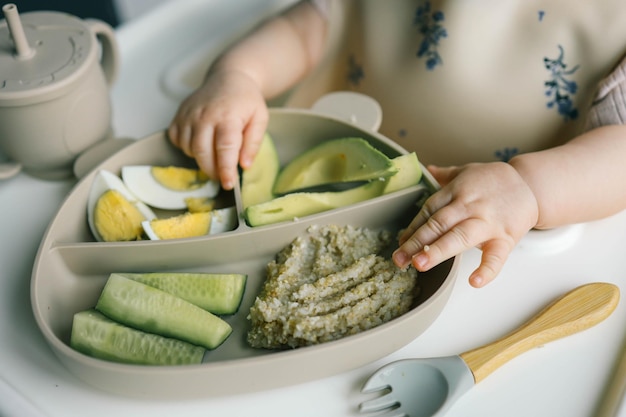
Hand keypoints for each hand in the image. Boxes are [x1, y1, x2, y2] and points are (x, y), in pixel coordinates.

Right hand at [168, 70, 268, 189]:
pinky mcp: (178, 115)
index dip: (225, 169)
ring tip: (215, 154)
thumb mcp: (260, 118)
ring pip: (188, 148)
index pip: (225, 148)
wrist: (228, 77)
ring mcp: (188, 114)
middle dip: (212, 171)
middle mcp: (205, 115)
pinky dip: (187, 148)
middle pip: (202, 152)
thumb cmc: (246, 100)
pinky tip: (201, 143)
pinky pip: (177, 140)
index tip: (229, 184)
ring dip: (201, 159)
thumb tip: (244, 165)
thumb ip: (254, 143)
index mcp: (228, 116)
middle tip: (222, 176)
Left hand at [392, 162, 538, 287]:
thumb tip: (426, 170)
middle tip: (400, 259)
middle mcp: (469, 206)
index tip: (399, 244)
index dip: (412, 228)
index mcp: (456, 192)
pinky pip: (496, 255)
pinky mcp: (506, 237)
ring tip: (420, 264)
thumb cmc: (495, 181)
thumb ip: (445, 175)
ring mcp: (487, 222)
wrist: (532, 184)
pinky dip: (487, 269)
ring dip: (439, 251)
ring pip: (460, 236)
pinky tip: (474, 281)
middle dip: (417, 241)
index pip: (429, 211)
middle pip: (439, 224)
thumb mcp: (467, 171)